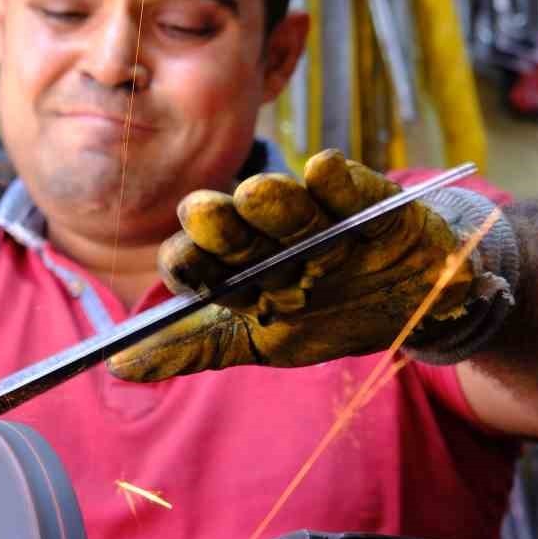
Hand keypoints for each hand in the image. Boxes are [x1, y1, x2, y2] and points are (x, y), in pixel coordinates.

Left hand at [108, 151, 495, 381]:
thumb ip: (194, 348)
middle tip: (200, 214)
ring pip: (292, 207)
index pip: (203, 261)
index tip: (179, 266)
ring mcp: (325, 217)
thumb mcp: (261, 341)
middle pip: (240, 229)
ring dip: (274, 202)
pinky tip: (324, 171)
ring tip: (254, 194)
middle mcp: (274, 235)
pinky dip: (341, 184)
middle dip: (220, 225)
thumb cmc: (332, 316)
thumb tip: (119, 367)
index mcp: (242, 264)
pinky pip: (356, 192)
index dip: (190, 262)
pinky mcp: (376, 205)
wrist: (418, 307)